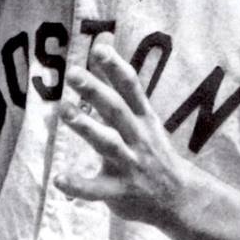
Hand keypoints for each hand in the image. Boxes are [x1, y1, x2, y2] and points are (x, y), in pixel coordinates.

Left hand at [54, 41, 190, 226]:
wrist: (181, 199)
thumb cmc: (150, 148)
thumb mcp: (140, 114)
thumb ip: (116, 82)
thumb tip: (102, 40)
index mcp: (142, 117)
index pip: (130, 87)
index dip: (115, 67)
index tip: (98, 48)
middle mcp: (138, 137)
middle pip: (117, 111)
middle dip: (96, 92)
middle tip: (73, 74)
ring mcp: (131, 164)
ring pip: (108, 144)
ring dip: (87, 127)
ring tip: (64, 111)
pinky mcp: (120, 191)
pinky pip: (97, 189)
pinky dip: (79, 186)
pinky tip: (58, 180)